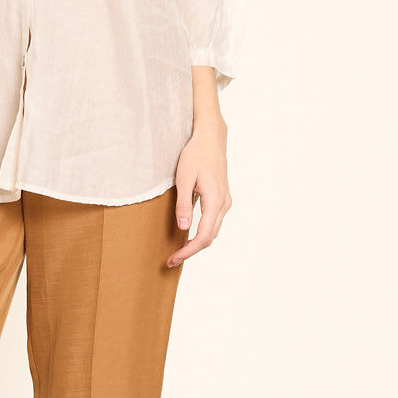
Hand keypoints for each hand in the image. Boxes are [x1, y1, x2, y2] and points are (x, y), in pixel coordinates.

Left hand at [167, 123, 230, 266]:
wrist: (211, 138)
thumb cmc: (195, 155)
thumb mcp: (184, 179)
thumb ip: (183, 205)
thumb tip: (183, 229)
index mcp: (215, 201)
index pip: (203, 236)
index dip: (188, 251)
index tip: (173, 259)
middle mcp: (224, 204)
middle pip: (209, 237)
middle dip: (191, 251)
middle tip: (171, 259)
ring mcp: (225, 201)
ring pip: (213, 231)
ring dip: (197, 243)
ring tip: (178, 250)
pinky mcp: (222, 198)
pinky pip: (214, 222)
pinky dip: (202, 232)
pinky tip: (189, 234)